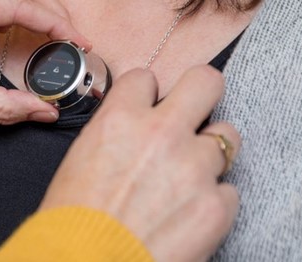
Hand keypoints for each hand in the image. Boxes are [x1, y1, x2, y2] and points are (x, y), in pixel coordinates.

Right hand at [40, 66, 240, 260]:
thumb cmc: (73, 220)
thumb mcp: (79, 159)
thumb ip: (114, 132)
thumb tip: (134, 126)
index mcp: (120, 119)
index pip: (146, 78)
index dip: (146, 95)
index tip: (147, 108)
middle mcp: (163, 134)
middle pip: (206, 81)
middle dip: (201, 93)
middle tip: (193, 111)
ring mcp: (195, 168)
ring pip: (227, 137)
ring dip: (208, 152)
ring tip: (188, 176)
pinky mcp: (217, 204)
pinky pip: (227, 188)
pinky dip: (211, 199)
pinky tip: (186, 213)